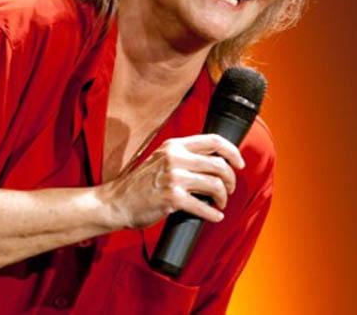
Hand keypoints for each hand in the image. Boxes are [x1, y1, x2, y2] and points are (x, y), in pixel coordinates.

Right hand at [99, 134, 245, 229]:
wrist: (117, 201)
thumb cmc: (140, 184)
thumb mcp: (161, 159)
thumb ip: (183, 156)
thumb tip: (213, 162)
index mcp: (174, 145)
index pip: (213, 140)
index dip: (232, 151)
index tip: (239, 163)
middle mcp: (175, 158)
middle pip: (219, 164)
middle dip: (230, 180)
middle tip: (228, 190)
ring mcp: (174, 177)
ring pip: (215, 184)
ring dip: (223, 197)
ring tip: (220, 204)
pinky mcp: (172, 198)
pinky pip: (203, 206)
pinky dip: (213, 214)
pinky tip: (214, 216)